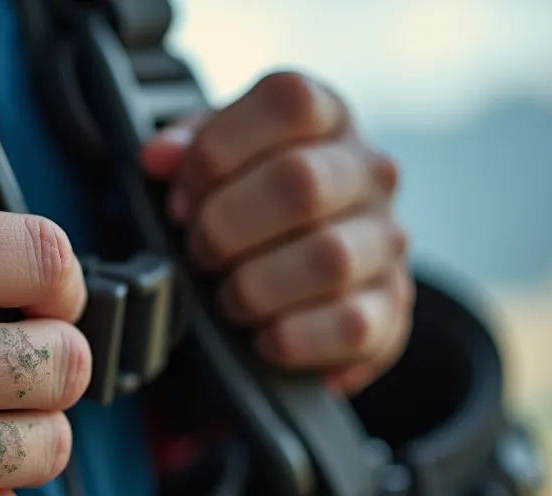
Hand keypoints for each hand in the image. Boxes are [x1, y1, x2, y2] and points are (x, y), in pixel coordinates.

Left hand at [141, 72, 412, 393]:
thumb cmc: (250, 208)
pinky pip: (349, 325)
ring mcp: (387, 239)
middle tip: (200, 253)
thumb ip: (188, 149)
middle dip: (225, 227)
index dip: (218, 151)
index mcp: (326, 119)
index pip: (289, 101)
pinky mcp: (391, 308)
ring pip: (328, 258)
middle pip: (300, 182)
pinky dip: (290, 337)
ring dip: (254, 287)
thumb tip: (160, 155)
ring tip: (228, 298)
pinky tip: (261, 337)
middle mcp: (369, 171)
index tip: (182, 196)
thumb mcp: (215, 162)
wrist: (302, 283)